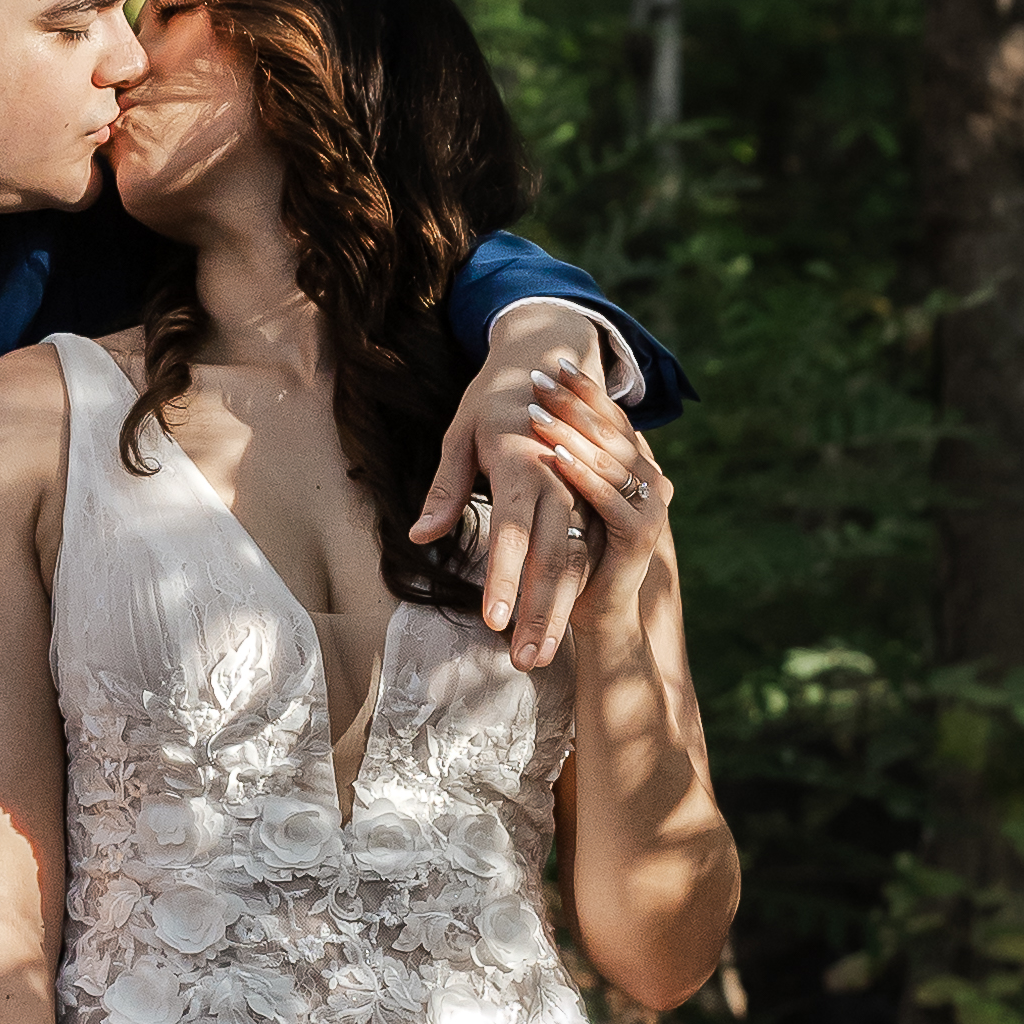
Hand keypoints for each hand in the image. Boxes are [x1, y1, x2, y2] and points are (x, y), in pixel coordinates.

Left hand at [416, 327, 620, 670]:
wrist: (549, 360)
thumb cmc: (493, 404)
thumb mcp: (460, 436)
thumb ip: (445, 488)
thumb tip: (420, 537)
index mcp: (521, 463)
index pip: (512, 532)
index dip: (505, 578)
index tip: (494, 623)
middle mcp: (558, 479)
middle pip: (553, 558)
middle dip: (539, 615)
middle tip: (526, 664)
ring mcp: (585, 491)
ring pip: (576, 562)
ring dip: (558, 613)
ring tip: (539, 658)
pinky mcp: (603, 498)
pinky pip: (592, 551)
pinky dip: (576, 593)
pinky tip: (563, 629)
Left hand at [522, 376, 677, 628]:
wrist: (597, 612)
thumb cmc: (574, 549)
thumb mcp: (564, 496)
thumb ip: (564, 457)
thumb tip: (535, 409)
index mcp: (635, 463)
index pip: (609, 416)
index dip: (582, 389)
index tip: (549, 363)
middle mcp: (650, 478)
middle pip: (610, 430)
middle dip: (572, 402)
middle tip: (538, 377)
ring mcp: (650, 505)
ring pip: (610, 458)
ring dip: (572, 432)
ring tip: (537, 412)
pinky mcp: (641, 535)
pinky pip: (610, 498)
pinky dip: (583, 476)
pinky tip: (556, 458)